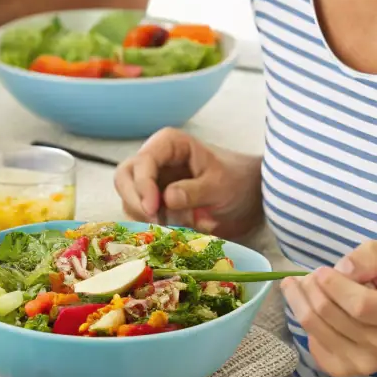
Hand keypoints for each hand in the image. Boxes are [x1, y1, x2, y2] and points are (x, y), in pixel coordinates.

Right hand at [114, 129, 261, 236]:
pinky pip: (140, 215)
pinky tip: (170, 231)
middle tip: (155, 221)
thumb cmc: (238, 182)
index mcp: (168, 145)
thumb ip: (193, 191)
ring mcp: (152, 183)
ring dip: (143, 216)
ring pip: (129, 198)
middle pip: (125, 178)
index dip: (142, 185)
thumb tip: (166, 199)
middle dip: (135, 200)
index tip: (154, 209)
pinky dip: (149, 226)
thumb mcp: (220, 186)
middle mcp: (155, 161)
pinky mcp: (155, 204)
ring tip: (172, 226)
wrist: (251, 198)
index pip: (142, 162)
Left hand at [281, 241, 376, 376]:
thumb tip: (343, 269)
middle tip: (308, 276)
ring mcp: (368, 364)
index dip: (334, 285)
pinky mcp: (347, 371)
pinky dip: (305, 324)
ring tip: (300, 286)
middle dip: (312, 289)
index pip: (361, 305)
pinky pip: (313, 347)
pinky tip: (311, 310)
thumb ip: (372, 257)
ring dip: (300, 302)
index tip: (322, 271)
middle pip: (333, 316)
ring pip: (317, 330)